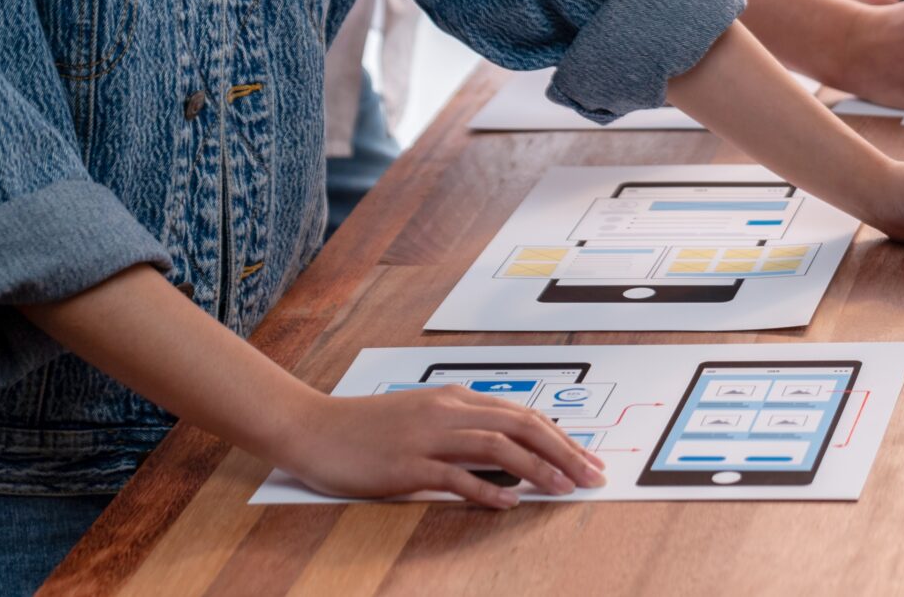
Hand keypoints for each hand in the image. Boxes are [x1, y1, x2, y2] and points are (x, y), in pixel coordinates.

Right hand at [267, 387, 605, 507]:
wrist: (310, 428)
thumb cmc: (366, 428)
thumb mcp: (423, 417)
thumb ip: (463, 427)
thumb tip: (508, 450)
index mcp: (456, 399)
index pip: (524, 415)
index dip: (562, 438)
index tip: (588, 460)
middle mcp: (448, 412)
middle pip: (522, 426)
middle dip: (565, 451)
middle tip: (593, 476)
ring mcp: (427, 436)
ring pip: (498, 446)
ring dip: (537, 468)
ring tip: (564, 488)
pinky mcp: (406, 464)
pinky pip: (455, 475)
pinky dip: (487, 489)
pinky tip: (509, 503)